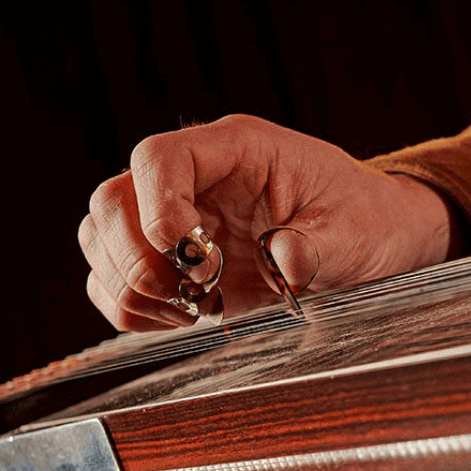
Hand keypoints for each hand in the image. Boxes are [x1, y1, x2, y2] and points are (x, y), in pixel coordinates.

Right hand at [80, 114, 452, 330]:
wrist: (370, 240)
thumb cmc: (362, 220)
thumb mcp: (354, 233)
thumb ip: (319, 245)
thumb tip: (283, 258)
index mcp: (236, 152)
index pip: (157, 158)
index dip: (157, 209)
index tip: (196, 257)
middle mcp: (194, 180)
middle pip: (112, 201)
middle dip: (136, 258)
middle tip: (192, 292)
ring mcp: (174, 218)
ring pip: (100, 240)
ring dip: (130, 286)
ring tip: (191, 308)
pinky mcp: (169, 261)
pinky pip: (112, 280)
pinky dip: (132, 309)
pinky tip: (180, 318)